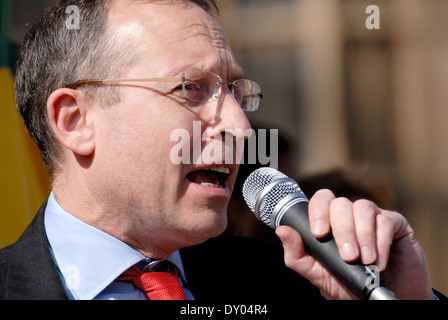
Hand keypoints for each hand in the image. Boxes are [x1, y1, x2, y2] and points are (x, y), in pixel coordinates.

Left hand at [275, 189, 433, 299]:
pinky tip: (379, 261)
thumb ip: (298, 256)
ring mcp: (372, 217)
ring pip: (362, 207)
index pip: (320, 200)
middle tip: (348, 256)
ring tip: (365, 260)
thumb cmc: (349, 285)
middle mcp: (350, 215)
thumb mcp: (319, 275)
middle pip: (340, 203)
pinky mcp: (395, 224)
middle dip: (342, 230)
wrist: (381, 300)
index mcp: (330, 222)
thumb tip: (282, 231)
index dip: (318, 211)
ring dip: (362, 235)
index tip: (319, 234)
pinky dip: (381, 241)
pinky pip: (386, 220)